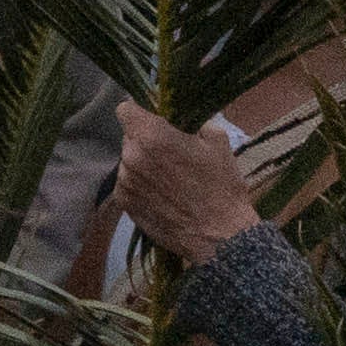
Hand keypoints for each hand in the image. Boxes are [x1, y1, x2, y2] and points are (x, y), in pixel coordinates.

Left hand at [110, 101, 266, 262]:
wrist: (220, 235)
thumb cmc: (221, 186)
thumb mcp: (218, 142)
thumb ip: (195, 123)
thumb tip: (184, 119)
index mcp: (152, 136)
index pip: (125, 109)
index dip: (138, 112)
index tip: (152, 120)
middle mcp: (131, 157)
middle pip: (129, 138)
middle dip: (146, 141)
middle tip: (170, 154)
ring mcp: (125, 182)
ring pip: (128, 162)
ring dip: (142, 164)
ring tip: (168, 179)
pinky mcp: (125, 204)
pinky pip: (128, 184)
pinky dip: (140, 185)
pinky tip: (162, 195)